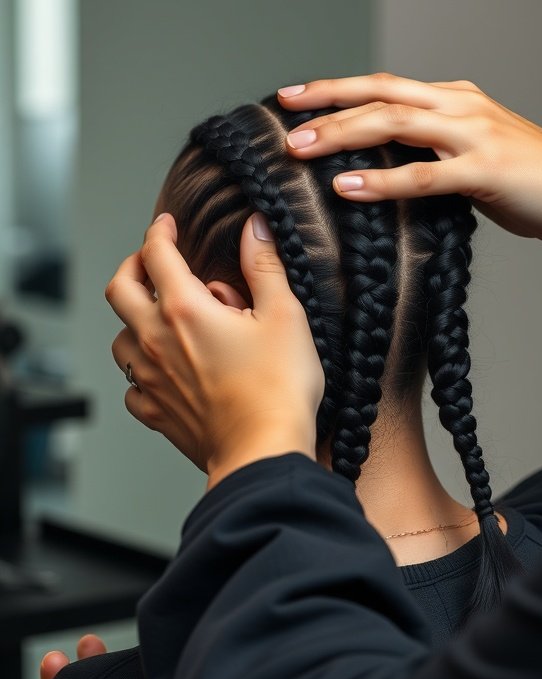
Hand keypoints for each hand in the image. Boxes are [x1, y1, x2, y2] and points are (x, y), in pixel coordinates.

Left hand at [105, 212, 322, 488]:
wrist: (262, 452)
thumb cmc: (278, 388)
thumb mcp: (285, 315)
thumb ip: (265, 266)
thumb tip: (255, 228)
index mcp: (184, 309)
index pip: (156, 254)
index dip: (160, 232)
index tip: (167, 225)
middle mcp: (156, 340)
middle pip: (119, 290)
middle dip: (132, 268)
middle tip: (151, 263)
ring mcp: (151, 380)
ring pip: (119, 339)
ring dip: (134, 321)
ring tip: (160, 320)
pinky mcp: (156, 413)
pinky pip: (132, 386)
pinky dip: (141, 372)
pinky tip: (164, 372)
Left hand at [278, 73, 541, 243]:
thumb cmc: (530, 179)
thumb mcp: (473, 152)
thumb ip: (432, 150)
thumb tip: (384, 166)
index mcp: (454, 99)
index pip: (384, 85)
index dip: (336, 88)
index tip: (294, 98)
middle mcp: (459, 107)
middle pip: (380, 94)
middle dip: (327, 104)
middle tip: (284, 119)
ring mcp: (473, 135)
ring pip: (394, 125)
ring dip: (342, 134)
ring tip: (301, 148)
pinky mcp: (484, 170)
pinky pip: (424, 175)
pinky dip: (382, 181)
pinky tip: (348, 188)